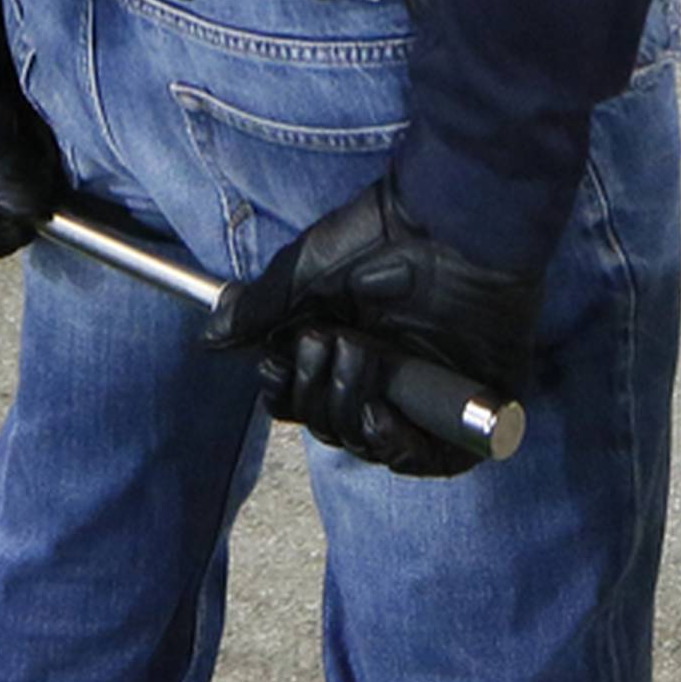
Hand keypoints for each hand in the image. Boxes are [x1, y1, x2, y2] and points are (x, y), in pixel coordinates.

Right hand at [205, 171, 540, 477]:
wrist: (447, 221)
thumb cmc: (382, 234)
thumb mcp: (306, 274)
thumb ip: (260, 311)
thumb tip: (210, 337)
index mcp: (346, 344)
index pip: (305, 401)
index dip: (287, 394)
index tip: (276, 366)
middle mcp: (386, 373)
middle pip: (332, 427)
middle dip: (318, 394)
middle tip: (325, 341)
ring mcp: (427, 391)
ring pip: (372, 446)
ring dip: (350, 408)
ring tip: (358, 351)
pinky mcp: (470, 406)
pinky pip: (433, 460)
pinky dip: (398, 449)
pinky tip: (379, 417)